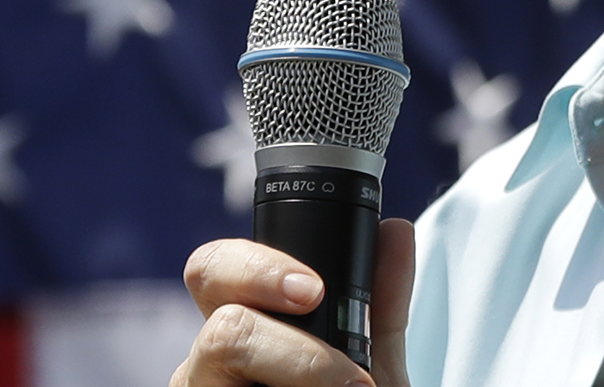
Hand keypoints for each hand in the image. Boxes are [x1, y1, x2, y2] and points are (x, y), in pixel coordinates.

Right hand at [170, 219, 413, 386]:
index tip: (316, 288)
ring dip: (299, 365)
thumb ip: (382, 309)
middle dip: (262, 293)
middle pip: (209, 305)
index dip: (260, 263)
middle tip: (317, 308)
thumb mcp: (371, 371)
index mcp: (244, 333)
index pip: (220, 270)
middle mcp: (208, 368)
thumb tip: (395, 232)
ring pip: (217, 352)